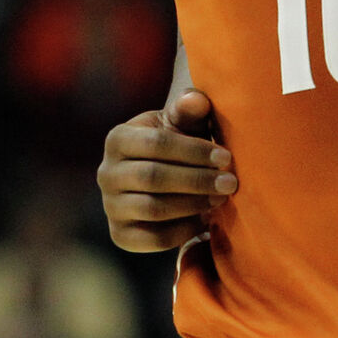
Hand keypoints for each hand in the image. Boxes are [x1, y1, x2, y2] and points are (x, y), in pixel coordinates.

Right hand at [97, 87, 235, 251]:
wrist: (164, 180)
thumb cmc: (178, 144)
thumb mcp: (183, 123)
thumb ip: (190, 109)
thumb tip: (196, 98)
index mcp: (118, 138)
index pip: (156, 143)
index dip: (193, 151)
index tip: (226, 157)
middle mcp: (106, 173)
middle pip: (153, 178)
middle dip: (197, 180)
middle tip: (231, 182)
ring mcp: (110, 206)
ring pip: (153, 208)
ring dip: (193, 204)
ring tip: (220, 199)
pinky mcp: (120, 235)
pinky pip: (153, 238)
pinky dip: (183, 230)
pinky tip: (204, 219)